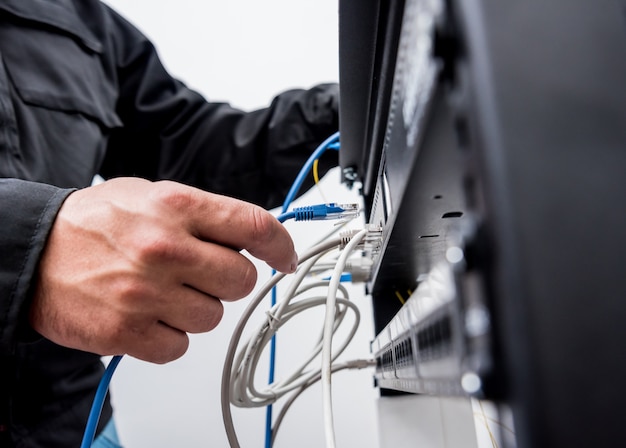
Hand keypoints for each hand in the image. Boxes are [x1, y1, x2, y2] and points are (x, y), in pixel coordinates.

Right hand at [30, 178, 296, 363]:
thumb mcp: (153, 195)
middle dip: (228, 280)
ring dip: (196, 308)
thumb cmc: (96, 223)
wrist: (34, 251)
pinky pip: (180, 346)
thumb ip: (205, 215)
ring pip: (213, 317)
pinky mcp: (127, 332)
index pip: (254, 226)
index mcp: (177, 207)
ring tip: (162, 290)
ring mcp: (146, 292)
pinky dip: (169, 335)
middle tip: (201, 273)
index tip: (284, 258)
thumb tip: (253, 236)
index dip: (280, 245)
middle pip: (242, 280)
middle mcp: (166, 248)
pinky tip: (147, 314)